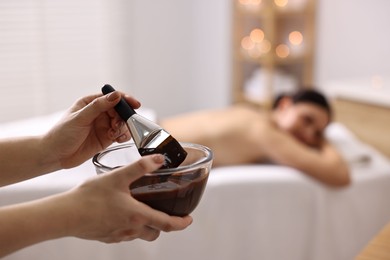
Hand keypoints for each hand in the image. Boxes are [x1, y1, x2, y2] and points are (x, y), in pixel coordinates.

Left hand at [43, 91, 139, 168]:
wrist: (55, 155)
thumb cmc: (61, 134)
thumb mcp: (80, 118)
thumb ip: (98, 107)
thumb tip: (116, 95)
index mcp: (91, 103)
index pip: (112, 97)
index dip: (125, 99)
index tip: (135, 104)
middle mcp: (99, 113)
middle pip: (120, 111)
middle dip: (123, 118)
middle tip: (117, 126)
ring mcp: (104, 126)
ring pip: (122, 123)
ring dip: (123, 128)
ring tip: (114, 135)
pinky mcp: (106, 138)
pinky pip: (120, 134)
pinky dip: (123, 136)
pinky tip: (118, 139)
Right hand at [64, 154, 192, 241]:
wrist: (65, 215)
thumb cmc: (90, 197)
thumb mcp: (118, 177)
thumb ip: (140, 167)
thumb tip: (160, 160)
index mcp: (138, 215)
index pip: (167, 224)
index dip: (181, 223)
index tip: (189, 220)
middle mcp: (131, 229)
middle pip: (155, 232)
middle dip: (164, 225)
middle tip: (166, 214)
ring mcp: (118, 235)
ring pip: (140, 235)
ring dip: (147, 227)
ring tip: (143, 212)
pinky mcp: (106, 237)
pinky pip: (124, 235)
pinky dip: (130, 227)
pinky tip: (121, 215)